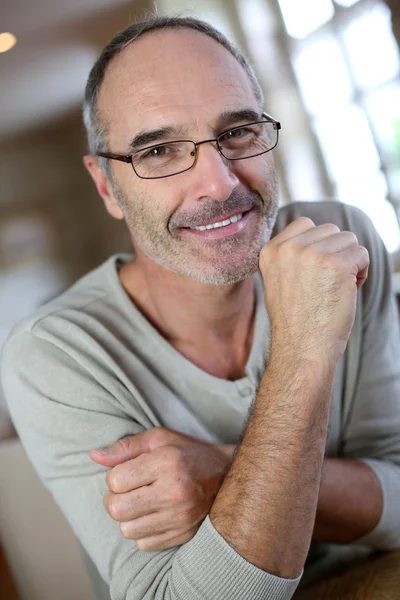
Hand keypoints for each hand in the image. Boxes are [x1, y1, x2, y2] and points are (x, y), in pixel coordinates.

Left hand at [90, 427, 233, 550]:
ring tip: (142, 502)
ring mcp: (181, 517)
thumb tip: (94, 456)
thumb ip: (125, 447)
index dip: (115, 476)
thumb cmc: (188, 452)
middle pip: (116, 509)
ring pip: (127, 530)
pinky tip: (154, 514)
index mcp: (167, 462)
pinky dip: (143, 531)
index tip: (128, 472)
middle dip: (115, 498)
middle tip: (128, 490)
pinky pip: (144, 544)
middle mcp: (174, 492)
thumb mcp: (159, 439)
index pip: (115, 481)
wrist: (227, 474)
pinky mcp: (184, 535)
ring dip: (128, 517)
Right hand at [260, 218, 368, 363]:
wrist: (301, 348)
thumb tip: (321, 236)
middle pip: (330, 230)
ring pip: (348, 239)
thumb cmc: (295, 320)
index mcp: (270, 250)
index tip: (314, 272)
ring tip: (337, 287)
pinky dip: (361, 272)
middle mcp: (289, 248)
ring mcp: (311, 253)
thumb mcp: (279, 279)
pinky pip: (362, 254)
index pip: (305, 224)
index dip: (318, 246)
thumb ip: (292, 255)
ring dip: (350, 261)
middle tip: (327, 283)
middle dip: (335, 253)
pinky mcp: (335, 264)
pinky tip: (348, 290)